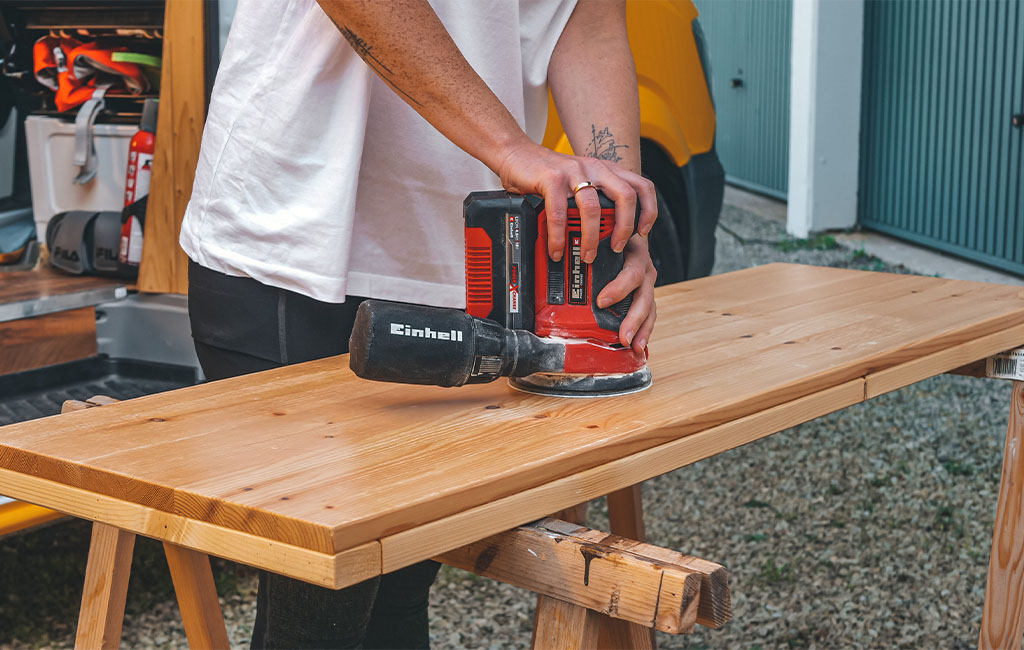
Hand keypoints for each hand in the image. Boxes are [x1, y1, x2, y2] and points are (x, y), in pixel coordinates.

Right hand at [496, 140, 656, 262]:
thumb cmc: (546, 174)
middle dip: (625, 227)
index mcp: (605, 169)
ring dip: (592, 237)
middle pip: (625, 196)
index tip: (643, 232)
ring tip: (587, 254)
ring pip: (593, 207)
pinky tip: (557, 249)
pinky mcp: (551, 178)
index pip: (641, 186)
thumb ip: (595, 198)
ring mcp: (573, 172)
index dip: (649, 210)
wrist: (515, 153)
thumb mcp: (579, 182)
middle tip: (616, 248)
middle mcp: (594, 167)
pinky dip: (559, 236)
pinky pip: (560, 213)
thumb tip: (607, 231)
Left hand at [595, 234, 656, 351]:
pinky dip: (644, 330)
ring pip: (648, 306)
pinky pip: (649, 313)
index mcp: (633, 251)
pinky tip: (638, 344)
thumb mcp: (602, 233)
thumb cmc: (612, 233)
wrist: (629, 228)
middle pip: (642, 294)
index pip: (630, 271)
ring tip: (632, 344)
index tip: (601, 301)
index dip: (618, 288)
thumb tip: (556, 253)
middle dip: (632, 317)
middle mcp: (644, 266)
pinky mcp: (645, 292)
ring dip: (641, 327)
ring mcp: (647, 281)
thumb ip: (584, 242)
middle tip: (622, 335)